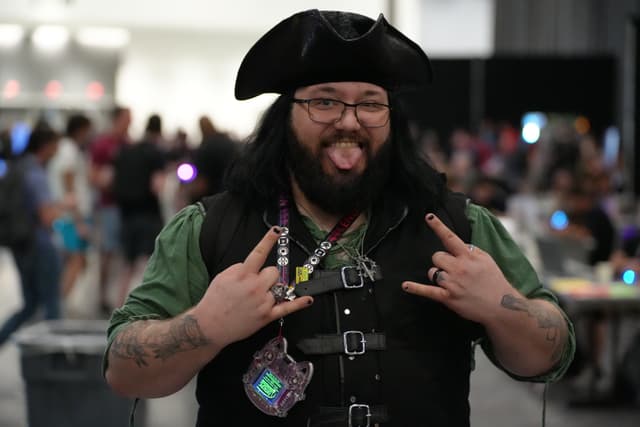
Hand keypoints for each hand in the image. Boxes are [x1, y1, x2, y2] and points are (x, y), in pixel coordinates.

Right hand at [194, 227, 312, 346]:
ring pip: (278, 287)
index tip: (277, 230)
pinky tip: (307, 299)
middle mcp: (254, 287)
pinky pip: (287, 307)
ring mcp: (262, 302)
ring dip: (270, 290)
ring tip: (255, 299)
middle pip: (273, 272)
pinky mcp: (267, 316)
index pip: (258, 253)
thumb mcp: (222, 276)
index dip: (268, 240)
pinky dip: (299, 303)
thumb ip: (240, 268)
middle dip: (267, 275)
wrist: (209, 326)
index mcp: (242, 275)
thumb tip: (253, 265)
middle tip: (256, 283)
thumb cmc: (215, 301)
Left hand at [401, 213, 513, 323]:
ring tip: (451, 282)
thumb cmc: (494, 281)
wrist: (502, 306)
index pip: (450, 238)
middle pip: (437, 256)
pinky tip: (405, 285)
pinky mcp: (448, 297)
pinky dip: (415, 288)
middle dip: (442, 261)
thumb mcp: (486, 259)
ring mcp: (452, 283)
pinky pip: (427, 291)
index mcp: (469, 256)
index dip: (438, 226)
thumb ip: (470, 250)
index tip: (428, 217)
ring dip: (437, 274)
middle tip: (453, 269)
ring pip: (432, 271)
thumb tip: (457, 245)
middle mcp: (459, 268)